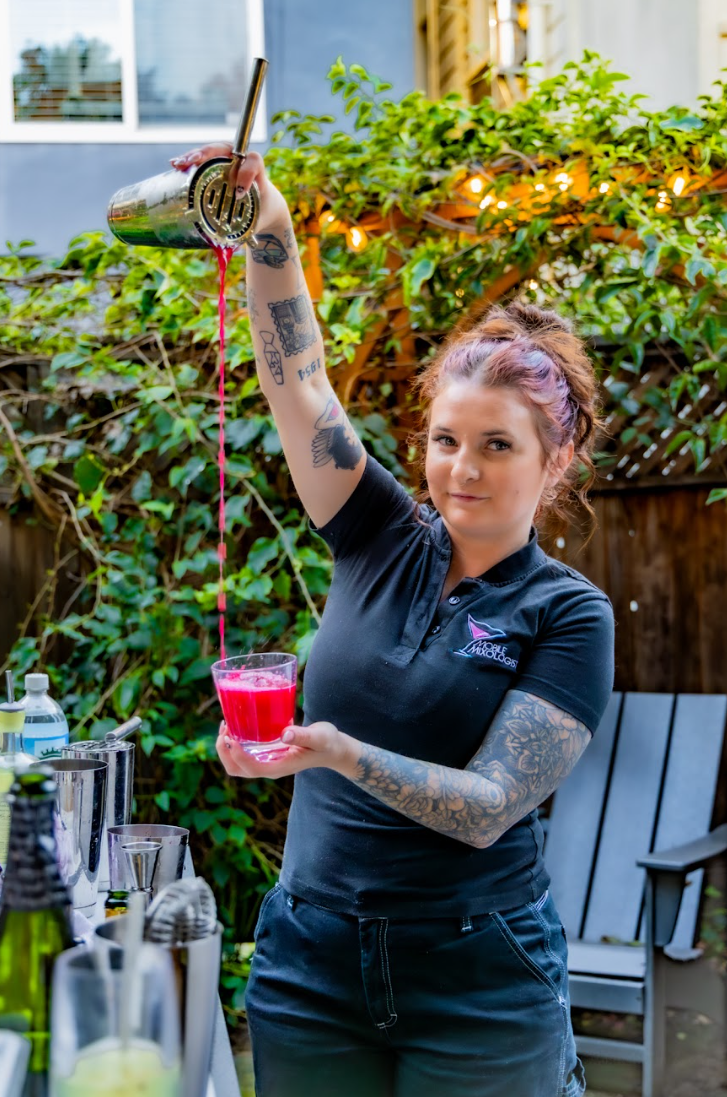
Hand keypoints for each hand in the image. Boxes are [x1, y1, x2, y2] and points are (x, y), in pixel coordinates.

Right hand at [170, 146, 291, 235]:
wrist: (267, 207)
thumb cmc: (262, 213)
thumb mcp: (257, 222)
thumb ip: (245, 233)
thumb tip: (223, 252)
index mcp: (257, 172)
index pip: (252, 161)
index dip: (246, 173)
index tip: (239, 192)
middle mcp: (240, 162)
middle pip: (223, 149)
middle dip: (206, 154)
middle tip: (191, 163)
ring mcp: (227, 162)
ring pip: (210, 152)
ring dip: (192, 156)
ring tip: (178, 164)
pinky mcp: (217, 167)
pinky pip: (203, 160)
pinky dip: (189, 162)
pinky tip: (175, 166)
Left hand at [215, 720, 358, 779]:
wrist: (332, 748)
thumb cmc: (326, 743)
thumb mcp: (318, 737)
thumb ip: (303, 736)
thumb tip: (285, 734)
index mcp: (279, 767)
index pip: (251, 768)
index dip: (237, 755)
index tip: (232, 736)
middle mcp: (269, 767)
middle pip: (236, 769)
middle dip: (225, 751)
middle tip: (225, 728)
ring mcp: (266, 762)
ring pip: (236, 763)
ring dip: (226, 747)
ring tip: (227, 725)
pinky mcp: (266, 755)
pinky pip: (243, 753)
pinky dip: (234, 742)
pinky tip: (237, 725)